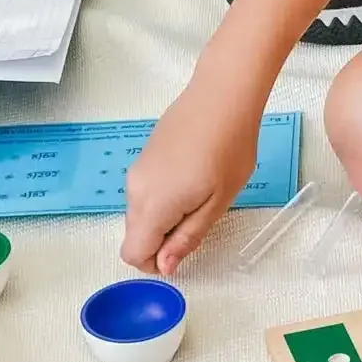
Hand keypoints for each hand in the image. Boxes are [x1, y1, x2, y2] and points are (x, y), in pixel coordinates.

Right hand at [121, 79, 261, 278]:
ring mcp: (137, 171)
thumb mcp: (217, 203)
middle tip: (200, 219)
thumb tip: (165, 265)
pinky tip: (193, 177)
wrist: (222, 97)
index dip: (155, 263)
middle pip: (136, 234)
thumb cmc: (228, 148)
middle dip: (162, 240)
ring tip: (201, 194)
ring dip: (164, 217)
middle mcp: (135, 189)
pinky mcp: (144, 157)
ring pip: (140, 213)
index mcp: (152, 206)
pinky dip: (163, 197)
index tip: (183, 250)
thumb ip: (187, 237)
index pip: (132, 253)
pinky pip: (145, 191)